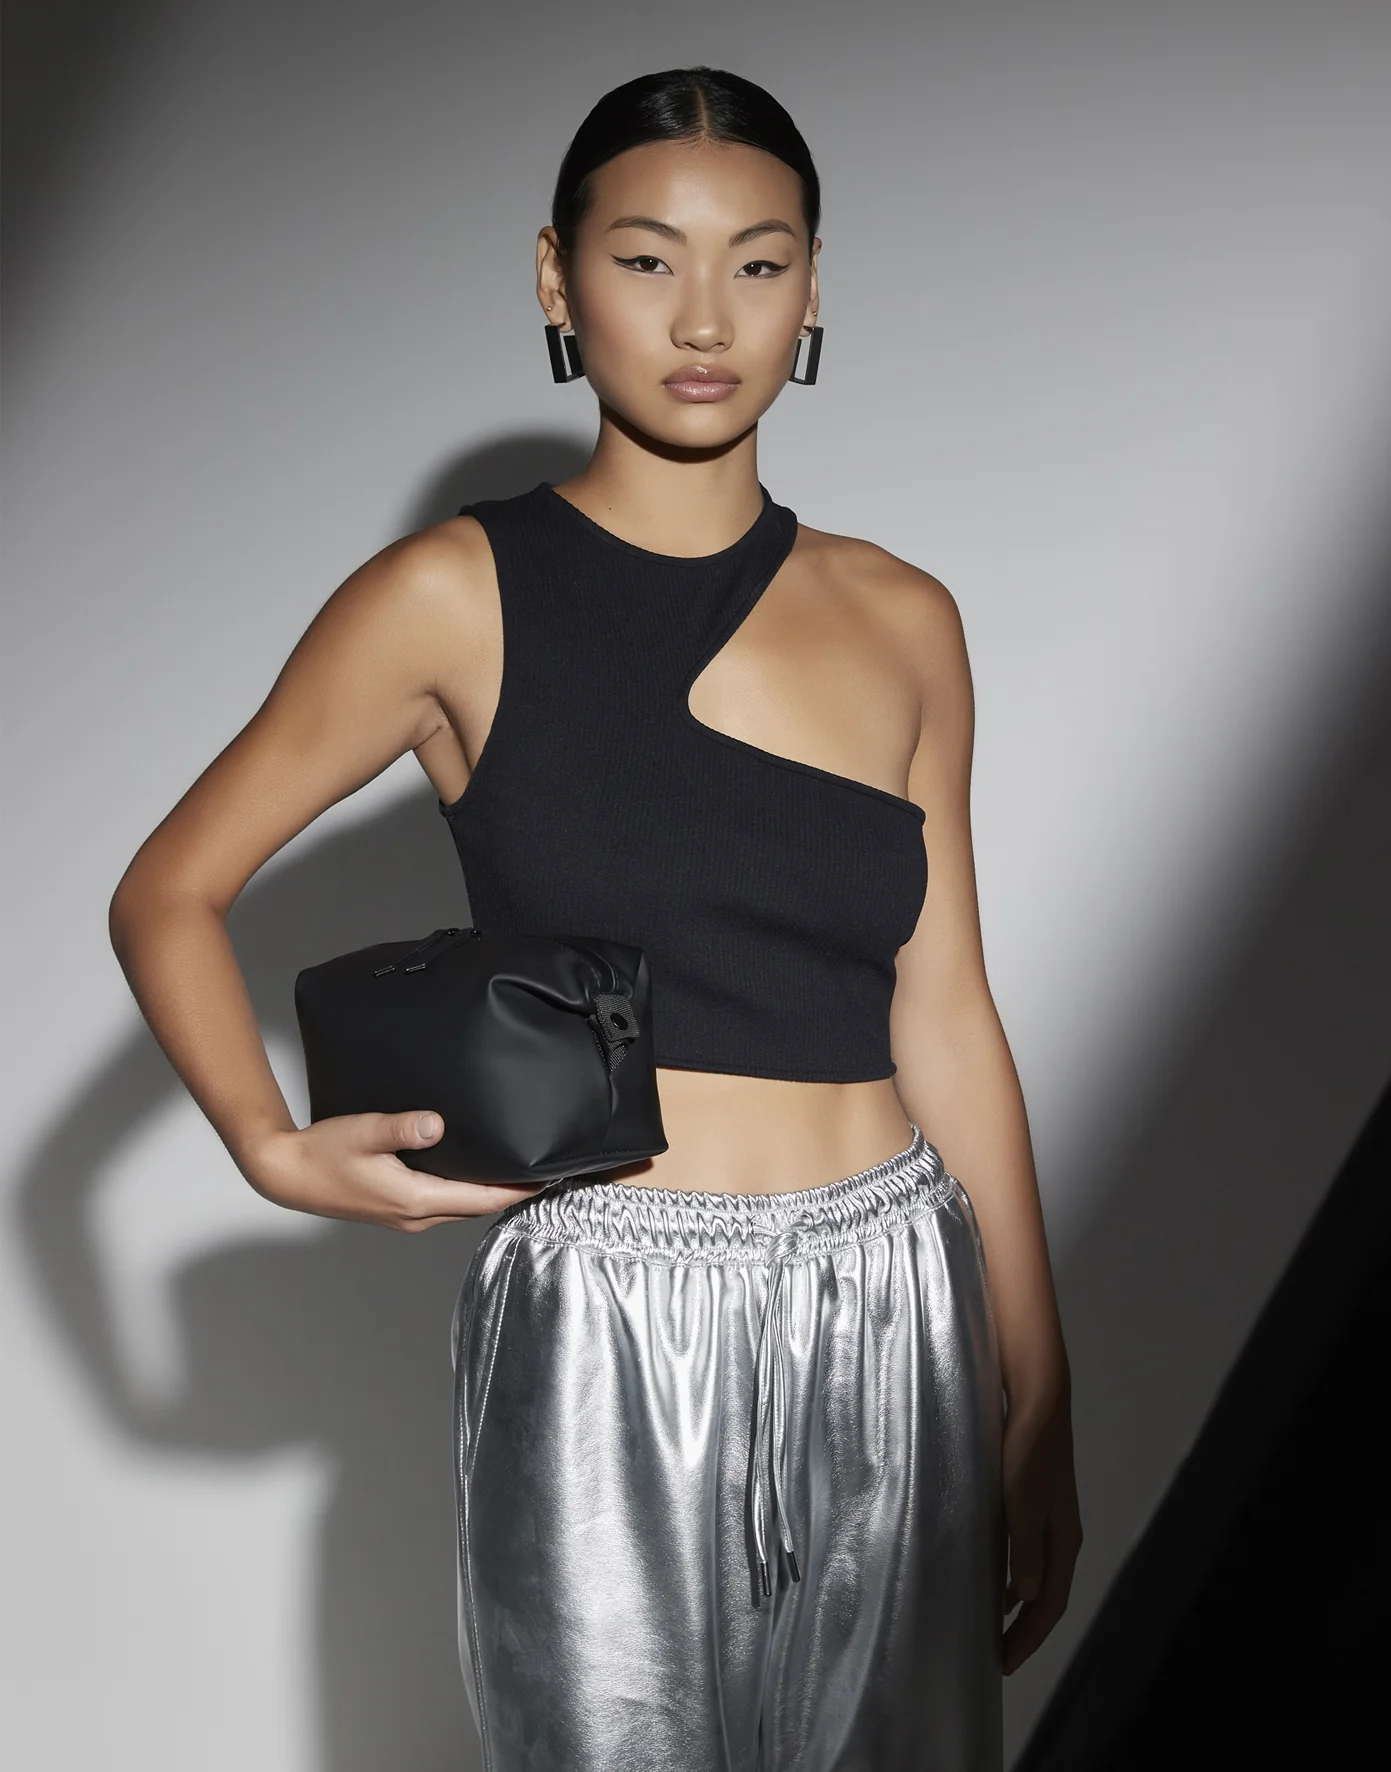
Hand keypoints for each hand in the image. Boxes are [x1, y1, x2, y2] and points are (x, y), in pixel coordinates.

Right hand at [244, 1111, 540, 1229]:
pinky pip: (443, 1205)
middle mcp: (415, 1216)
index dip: (517, 1190)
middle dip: (510, 1192)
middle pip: (476, 1207)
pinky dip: (465, 1193)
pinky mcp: (395, 1209)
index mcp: (414, 1200)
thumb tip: (436, 1124)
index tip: (548, 1178)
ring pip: (460, 1208)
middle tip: (543, 1171)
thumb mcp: (364, 1132)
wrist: (287, 1173)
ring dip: (488, 1193)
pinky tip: (472, 1173)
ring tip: (516, 1171)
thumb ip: (402, 1129)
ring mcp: (405, 1216)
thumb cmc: (323, 1153)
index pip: (481, 1199)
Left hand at [1001, 1391, 1082, 1673]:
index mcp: (1063, 1539)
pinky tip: (994, 1578)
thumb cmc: (1027, 1448)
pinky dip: (1014, 1576)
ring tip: (995, 1627)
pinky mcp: (1035, 1500)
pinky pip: (1027, 1554)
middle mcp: (1061, 1534)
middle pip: (1047, 1596)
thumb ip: (1024, 1549)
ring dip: (1019, 1605)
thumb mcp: (1022, 1501)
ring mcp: (1049, 1517)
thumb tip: (1026, 1596)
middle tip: (999, 1656)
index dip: (1029, 1637)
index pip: (1051, 1604)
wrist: (1038, 1398)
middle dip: (1026, 1629)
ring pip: (1036, 1575)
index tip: (1005, 1664)